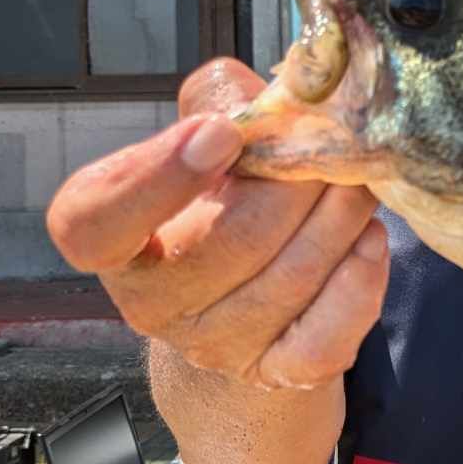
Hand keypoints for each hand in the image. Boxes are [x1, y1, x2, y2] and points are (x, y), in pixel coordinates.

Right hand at [45, 58, 388, 390]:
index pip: (94, 223)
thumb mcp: (204, 137)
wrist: (246, 291)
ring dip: (340, 219)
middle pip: (231, 241)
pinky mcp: (271, 375)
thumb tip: (283, 88)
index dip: (156, 178)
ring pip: (289, 279)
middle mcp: (149, 302)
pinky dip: (359, 281)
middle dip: (297, 184)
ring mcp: (211, 346)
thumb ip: (223, 100)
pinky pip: (325, 338)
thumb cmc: (222, 195)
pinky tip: (368, 241)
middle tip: (331, 149)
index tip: (221, 133)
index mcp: (109, 236)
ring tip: (355, 184)